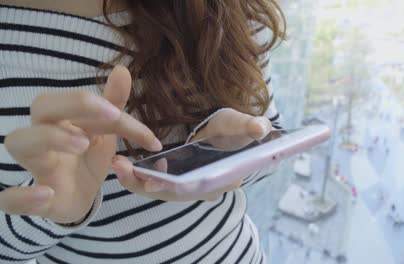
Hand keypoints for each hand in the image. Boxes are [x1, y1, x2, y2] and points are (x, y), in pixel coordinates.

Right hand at [1, 66, 161, 223]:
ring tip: (82, 144)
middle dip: (73, 105)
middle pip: (42, 108)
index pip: (76, 101)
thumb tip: (122, 70)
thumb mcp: (104, 132)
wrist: (78, 198)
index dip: (100, 103)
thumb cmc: (86, 159)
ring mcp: (36, 168)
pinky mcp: (32, 202)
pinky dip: (21, 196)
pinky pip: (9, 199)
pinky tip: (46, 194)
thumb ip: (113, 104)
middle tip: (110, 115)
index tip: (124, 114)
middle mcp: (45, 137)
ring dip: (50, 139)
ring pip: (20, 143)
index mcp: (62, 119)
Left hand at [111, 108, 271, 200]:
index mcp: (222, 179)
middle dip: (146, 184)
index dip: (174, 188)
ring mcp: (190, 185)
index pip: (196, 190)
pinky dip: (141, 176)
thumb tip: (260, 128)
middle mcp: (204, 188)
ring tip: (117, 163)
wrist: (230, 133)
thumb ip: (250, 126)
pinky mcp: (178, 179)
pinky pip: (157, 182)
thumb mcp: (242, 124)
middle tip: (121, 169)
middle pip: (173, 194)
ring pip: (161, 190)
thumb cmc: (237, 129)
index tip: (151, 182)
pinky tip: (125, 162)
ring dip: (139, 180)